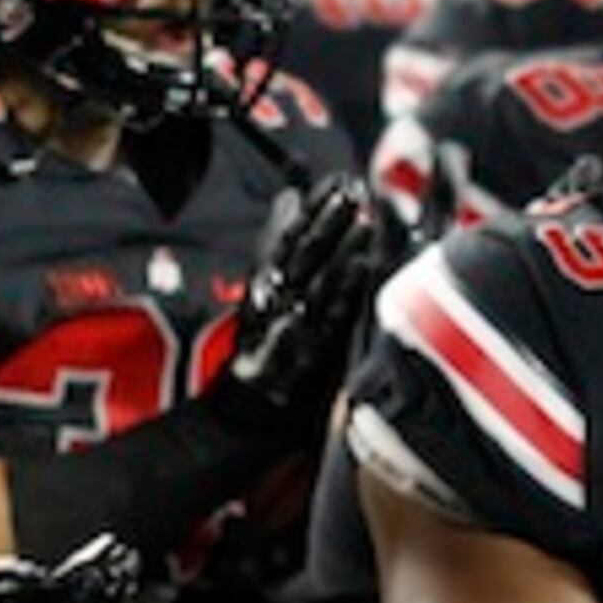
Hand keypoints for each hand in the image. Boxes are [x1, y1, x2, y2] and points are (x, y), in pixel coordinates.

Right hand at [210, 177, 384, 438]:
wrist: (239, 419)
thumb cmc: (258, 357)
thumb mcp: (260, 299)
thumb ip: (275, 250)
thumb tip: (286, 200)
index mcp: (265, 288)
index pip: (286, 240)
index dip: (309, 210)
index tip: (331, 183)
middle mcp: (276, 303)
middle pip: (300, 253)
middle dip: (325, 219)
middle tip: (349, 189)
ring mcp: (292, 329)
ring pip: (315, 280)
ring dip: (339, 246)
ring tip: (362, 217)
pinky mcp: (308, 357)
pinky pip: (328, 318)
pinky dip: (343, 289)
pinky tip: (363, 265)